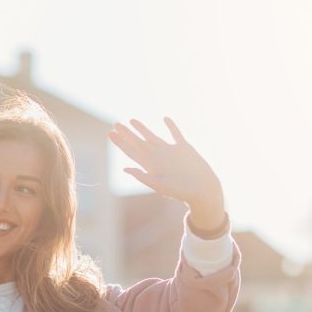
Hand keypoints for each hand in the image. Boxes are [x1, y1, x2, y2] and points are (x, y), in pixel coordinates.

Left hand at [107, 118, 224, 222]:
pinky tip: (165, 119)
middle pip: (138, 142)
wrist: (202, 190)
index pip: (131, 151)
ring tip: (132, 120)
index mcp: (150, 165)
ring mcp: (170, 152)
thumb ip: (142, 176)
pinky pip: (176, 134)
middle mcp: (158, 157)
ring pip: (153, 137)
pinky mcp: (184, 148)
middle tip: (116, 123)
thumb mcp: (159, 185)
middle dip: (127, 133)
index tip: (109, 133)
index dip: (120, 142)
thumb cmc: (181, 192)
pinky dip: (171, 126)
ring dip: (142, 129)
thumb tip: (124, 169)